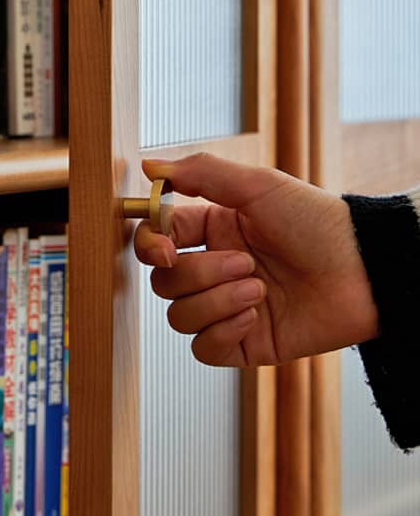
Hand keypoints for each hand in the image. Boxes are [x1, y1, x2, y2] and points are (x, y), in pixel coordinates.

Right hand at [133, 153, 378, 366]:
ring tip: (260, 289)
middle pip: (164, 283)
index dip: (150, 247)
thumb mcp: (257, 185)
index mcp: (211, 231)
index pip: (156, 241)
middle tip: (245, 263)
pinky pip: (203, 348)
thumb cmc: (316, 221)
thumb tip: (150, 167)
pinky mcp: (243, 343)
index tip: (167, 248)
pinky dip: (223, 332)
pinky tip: (256, 316)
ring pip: (179, 317)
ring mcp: (226, 308)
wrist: (365, 269)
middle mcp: (213, 270)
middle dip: (200, 274)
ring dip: (217, 302)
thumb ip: (200, 173)